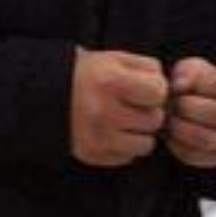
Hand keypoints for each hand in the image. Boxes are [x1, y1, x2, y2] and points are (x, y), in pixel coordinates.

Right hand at [70, 49, 167, 166]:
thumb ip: (147, 68)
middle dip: (149, 112)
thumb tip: (172, 90)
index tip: (144, 88)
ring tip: (124, 120)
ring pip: (145, 144)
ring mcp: (98, 137)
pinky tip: (112, 132)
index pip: (158, 92)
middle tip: (133, 105)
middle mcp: (104, 111)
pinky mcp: (92, 154)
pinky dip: (125, 147)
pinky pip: (128, 157)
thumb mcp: (114, 58)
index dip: (156, 89)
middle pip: (154, 120)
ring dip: (140, 133)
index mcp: (110, 82)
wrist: (44, 96)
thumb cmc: (86, 74)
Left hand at [165, 58, 215, 168]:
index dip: (197, 84)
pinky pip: (195, 156)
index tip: (176, 84)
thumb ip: (190, 71)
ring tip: (169, 118)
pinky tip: (170, 132)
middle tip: (172, 103)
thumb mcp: (198, 69)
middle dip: (188, 108)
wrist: (202, 109)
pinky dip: (177, 144)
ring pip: (208, 140)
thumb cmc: (201, 85)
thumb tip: (179, 84)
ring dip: (181, 128)